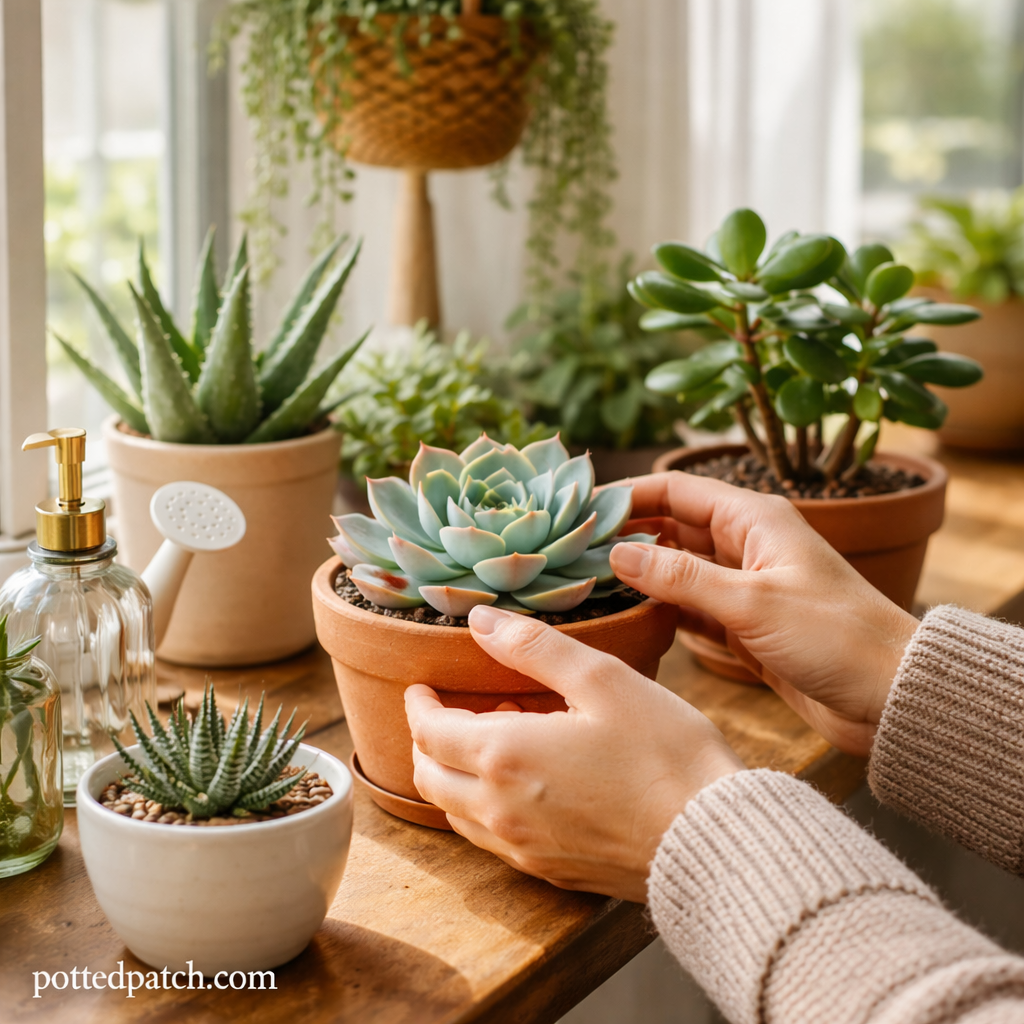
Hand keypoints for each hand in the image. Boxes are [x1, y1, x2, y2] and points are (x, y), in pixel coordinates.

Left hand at [405, 605, 743, 901]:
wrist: (712, 840)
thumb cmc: (664, 753)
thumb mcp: (601, 680)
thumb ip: (533, 648)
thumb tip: (481, 622)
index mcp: (505, 756)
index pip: (429, 733)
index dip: (418, 706)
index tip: (420, 687)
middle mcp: (501, 810)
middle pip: (429, 777)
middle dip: (425, 742)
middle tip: (443, 713)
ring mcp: (524, 848)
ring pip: (456, 812)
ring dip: (454, 774)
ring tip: (491, 739)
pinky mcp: (550, 871)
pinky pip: (491, 839)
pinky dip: (484, 805)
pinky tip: (524, 782)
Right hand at [610, 471, 919, 756]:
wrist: (891, 697)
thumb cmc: (836, 638)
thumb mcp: (752, 603)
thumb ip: (681, 578)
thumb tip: (618, 553)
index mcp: (755, 519)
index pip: (677, 489)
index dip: (628, 494)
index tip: (581, 507)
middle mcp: (746, 545)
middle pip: (672, 526)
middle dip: (625, 533)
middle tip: (572, 550)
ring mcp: (744, 585)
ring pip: (677, 568)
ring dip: (638, 572)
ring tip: (585, 580)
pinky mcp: (744, 624)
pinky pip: (689, 605)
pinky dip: (659, 607)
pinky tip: (625, 614)